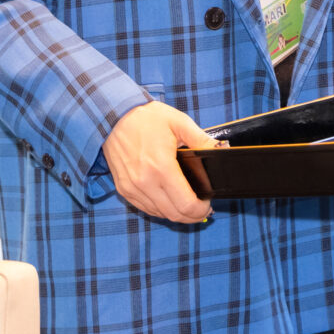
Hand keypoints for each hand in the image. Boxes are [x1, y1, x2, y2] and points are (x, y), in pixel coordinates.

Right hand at [102, 101, 219, 222]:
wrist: (112, 116)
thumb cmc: (145, 117)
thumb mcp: (179, 122)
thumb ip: (201, 139)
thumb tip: (222, 149)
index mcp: (161, 167)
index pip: (185, 205)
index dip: (201, 210)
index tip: (208, 205)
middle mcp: (145, 182)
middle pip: (174, 215)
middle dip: (192, 216)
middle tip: (203, 209)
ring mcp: (132, 188)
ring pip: (159, 214)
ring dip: (176, 214)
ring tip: (188, 204)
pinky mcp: (124, 189)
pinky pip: (145, 208)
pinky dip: (160, 209)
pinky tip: (169, 200)